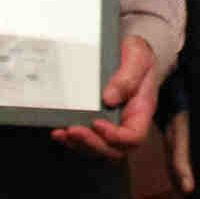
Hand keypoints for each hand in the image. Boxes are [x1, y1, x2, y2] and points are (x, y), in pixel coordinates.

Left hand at [55, 37, 157, 158]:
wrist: (126, 49)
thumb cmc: (136, 53)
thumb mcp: (138, 55)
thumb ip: (128, 76)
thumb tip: (109, 99)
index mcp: (141, 110)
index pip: (134, 137)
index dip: (116, 137)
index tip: (98, 123)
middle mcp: (126, 122)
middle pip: (113, 149)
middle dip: (92, 144)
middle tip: (74, 131)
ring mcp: (111, 123)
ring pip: (97, 148)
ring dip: (79, 144)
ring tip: (63, 133)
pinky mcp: (95, 119)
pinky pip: (85, 137)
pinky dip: (71, 139)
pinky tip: (58, 130)